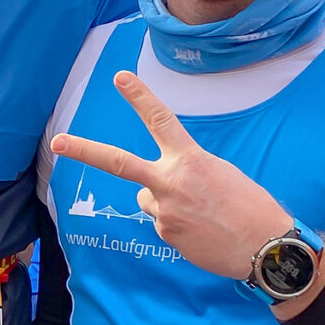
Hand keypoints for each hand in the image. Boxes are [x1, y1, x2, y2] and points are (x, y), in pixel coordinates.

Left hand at [50, 72, 324, 308]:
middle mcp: (171, 181)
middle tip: (57, 142)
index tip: (120, 77)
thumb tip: (158, 186)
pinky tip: (201, 231)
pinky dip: (177, 225)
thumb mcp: (221, 174)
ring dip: (166, 204)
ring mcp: (164, 209)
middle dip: (84, 151)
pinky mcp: (164, 233)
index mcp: (191, 159)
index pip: (160, 120)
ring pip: (147, 198)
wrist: (267, 248)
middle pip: (118, 162)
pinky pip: (161, 222)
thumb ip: (184, 171)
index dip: (140, 97)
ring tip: (201, 214)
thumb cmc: (249, 206)